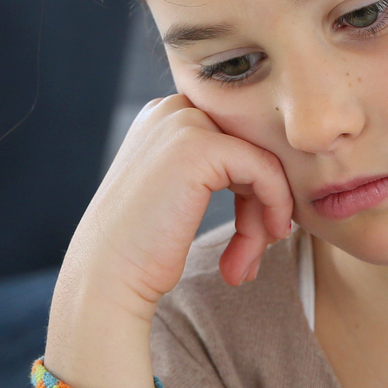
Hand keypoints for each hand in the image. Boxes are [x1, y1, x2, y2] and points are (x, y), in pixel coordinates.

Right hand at [58, 95, 296, 324]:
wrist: (106, 277)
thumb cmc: (141, 250)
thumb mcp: (179, 197)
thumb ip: (217, 173)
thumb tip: (280, 178)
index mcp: (166, 118)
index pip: (236, 143)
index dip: (252, 193)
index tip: (249, 241)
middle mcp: (173, 110)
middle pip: (251, 151)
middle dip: (259, 208)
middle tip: (249, 259)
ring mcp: (185, 124)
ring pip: (263, 163)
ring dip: (262, 221)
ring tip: (245, 266)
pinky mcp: (201, 146)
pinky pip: (265, 170)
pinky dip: (274, 208)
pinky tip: (256, 249)